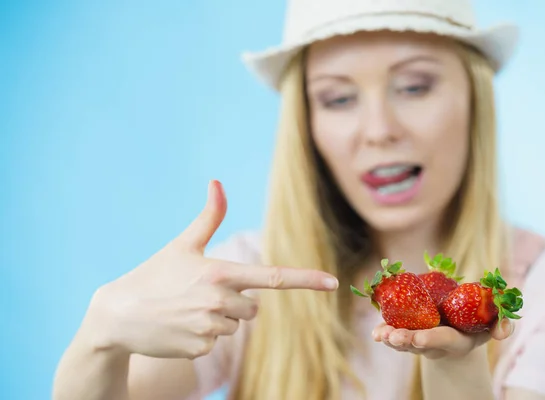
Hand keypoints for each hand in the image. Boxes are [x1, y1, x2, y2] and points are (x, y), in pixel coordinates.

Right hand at [85, 180, 338, 359]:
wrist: (117, 316)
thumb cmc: (153, 274)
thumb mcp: (182, 245)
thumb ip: (208, 217)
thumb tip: (217, 181)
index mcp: (219, 273)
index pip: (272, 277)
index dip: (306, 279)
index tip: (333, 283)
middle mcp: (218, 302)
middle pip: (253, 308)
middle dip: (236, 302)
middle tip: (202, 294)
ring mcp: (209, 329)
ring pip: (234, 326)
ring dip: (218, 319)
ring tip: (186, 310)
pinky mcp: (200, 349)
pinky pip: (216, 343)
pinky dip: (203, 336)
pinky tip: (180, 327)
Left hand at [372, 318, 513, 359]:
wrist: (459, 327)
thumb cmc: (477, 322)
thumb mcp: (492, 323)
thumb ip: (501, 325)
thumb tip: (502, 333)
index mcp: (457, 339)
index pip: (444, 339)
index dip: (432, 338)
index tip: (420, 338)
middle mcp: (436, 343)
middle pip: (419, 344)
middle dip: (405, 341)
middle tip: (393, 337)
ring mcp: (420, 339)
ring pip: (403, 342)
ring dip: (390, 338)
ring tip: (379, 334)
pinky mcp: (408, 332)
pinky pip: (394, 335)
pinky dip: (384, 334)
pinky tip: (376, 333)